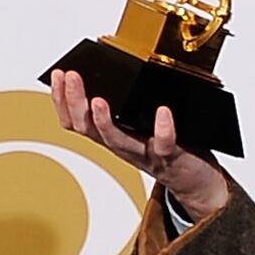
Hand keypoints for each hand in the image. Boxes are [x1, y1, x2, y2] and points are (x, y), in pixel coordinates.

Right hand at [50, 69, 229, 218]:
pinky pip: (164, 144)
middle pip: (87, 129)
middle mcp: (122, 145)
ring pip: (116, 140)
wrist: (197, 183)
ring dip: (103, 121)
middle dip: (74, 102)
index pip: (75, 121)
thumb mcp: (139, 126)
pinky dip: (162, 129)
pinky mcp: (170, 156)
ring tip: (97, 100)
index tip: (58, 75)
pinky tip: (162, 112)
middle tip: (70, 77)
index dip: (61, 101)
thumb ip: (126, 107)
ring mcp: (144, 152)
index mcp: (112, 135)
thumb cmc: (168, 150)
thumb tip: (111, 71)